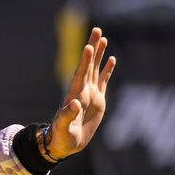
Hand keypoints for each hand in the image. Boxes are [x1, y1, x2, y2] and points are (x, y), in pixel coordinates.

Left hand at [41, 27, 115, 159]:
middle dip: (92, 48)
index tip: (88, 47)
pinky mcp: (98, 100)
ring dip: (99, 55)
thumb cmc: (62, 137)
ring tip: (103, 38)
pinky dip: (107, 70)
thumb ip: (68, 116)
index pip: (80, 74)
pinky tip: (112, 59)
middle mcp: (82, 91)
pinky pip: (103, 81)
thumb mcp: (64, 128)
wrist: (65, 144)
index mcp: (75, 96)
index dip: (85, 61)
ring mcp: (90, 94)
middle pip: (88, 65)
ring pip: (95, 69)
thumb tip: (74, 104)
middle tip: (96, 30)